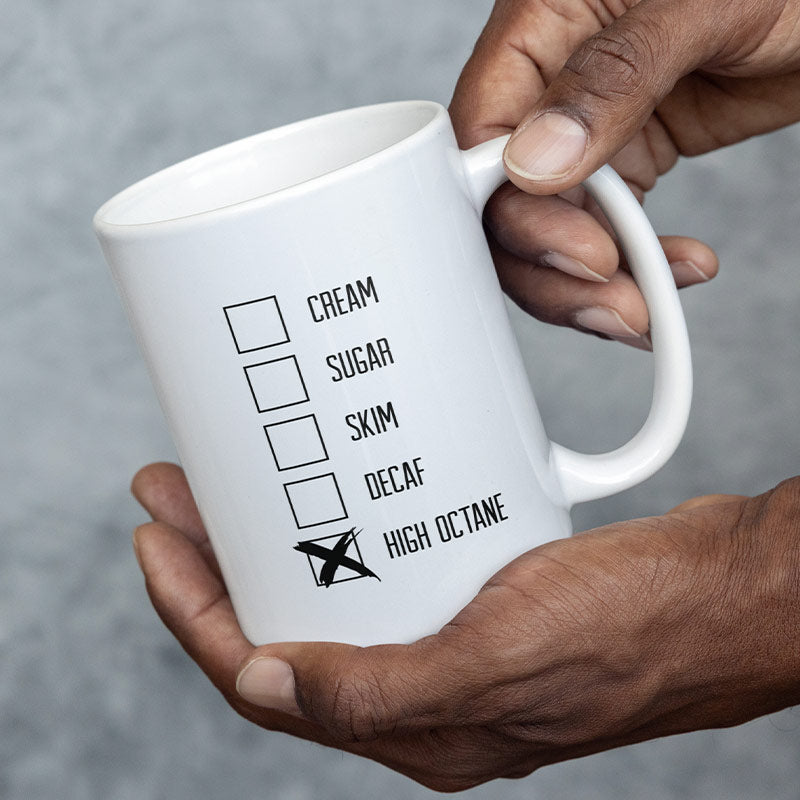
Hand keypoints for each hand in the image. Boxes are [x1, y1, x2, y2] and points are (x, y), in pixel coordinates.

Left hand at [131, 463, 799, 790]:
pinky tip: (334, 497)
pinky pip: (384, 575)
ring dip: (275, 547)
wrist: (721, 594)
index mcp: (417, 724)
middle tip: (178, 495)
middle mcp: (423, 692)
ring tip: (233, 489)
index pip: (260, 677)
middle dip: (218, 566)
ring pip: (329, 601)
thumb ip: (382, 691)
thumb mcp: (507, 658)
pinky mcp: (479, 600)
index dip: (192, 612)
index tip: (156, 538)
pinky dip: (343, 539)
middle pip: (283, 632)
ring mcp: (450, 645)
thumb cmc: (638, 625)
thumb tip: (263, 693)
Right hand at [450, 0, 799, 345]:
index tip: (577, 250)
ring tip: (646, 308)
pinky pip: (603, 230)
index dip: (509, 205)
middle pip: (506, 200)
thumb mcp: (704, 6)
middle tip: (615, 303)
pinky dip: (630, 268)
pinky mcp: (628, 159)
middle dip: (553, 267)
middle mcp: (553, 82)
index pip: (483, 131)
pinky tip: (671, 272)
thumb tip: (535, 157)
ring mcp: (589, 128)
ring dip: (591, 286)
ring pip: (550, 229)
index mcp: (543, 24)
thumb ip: (613, 75)